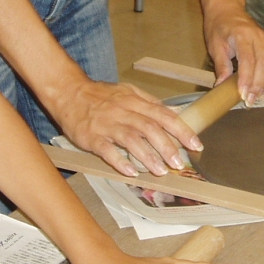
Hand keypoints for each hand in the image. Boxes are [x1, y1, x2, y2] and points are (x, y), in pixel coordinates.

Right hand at [53, 77, 201, 177]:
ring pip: (131, 139)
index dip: (181, 130)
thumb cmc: (98, 95)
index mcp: (134, 101)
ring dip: (148, 156)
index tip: (195, 145)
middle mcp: (123, 112)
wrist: (67, 92)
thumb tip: (171, 112)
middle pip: (150, 128)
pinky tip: (131, 172)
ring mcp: (107, 125)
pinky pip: (107, 150)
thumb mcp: (126, 91)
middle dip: (167, 146)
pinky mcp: (91, 137)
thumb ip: (148, 102)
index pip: (163, 115)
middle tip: (179, 163)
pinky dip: (120, 161)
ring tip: (160, 171)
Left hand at [203, 0, 263, 103]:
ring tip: (256, 96)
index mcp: (242, 36)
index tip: (243, 94)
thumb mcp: (215, 46)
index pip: (248, 60)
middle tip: (249, 100)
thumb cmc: (218, 27)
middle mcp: (258, 37)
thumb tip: (222, 86)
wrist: (227, 9)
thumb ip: (221, 66)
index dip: (247, 79)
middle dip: (257, 85)